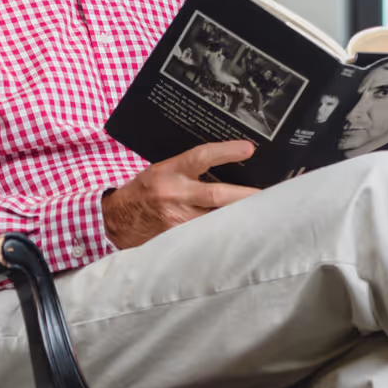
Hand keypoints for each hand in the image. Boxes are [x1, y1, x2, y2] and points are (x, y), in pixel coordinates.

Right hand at [102, 140, 258, 249]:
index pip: (201, 157)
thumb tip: (225, 166)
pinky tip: (242, 233)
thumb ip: (190, 169)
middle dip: (246, 196)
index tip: (248, 149)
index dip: (226, 152)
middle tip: (270, 194)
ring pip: (217, 219)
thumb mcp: (163, 170)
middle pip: (217, 195)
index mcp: (170, 171)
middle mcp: (175, 195)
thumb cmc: (144, 191)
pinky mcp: (179, 238)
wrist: (118, 219)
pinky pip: (208, 235)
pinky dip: (225, 233)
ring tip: (265, 216)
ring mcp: (177, 219)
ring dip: (240, 217)